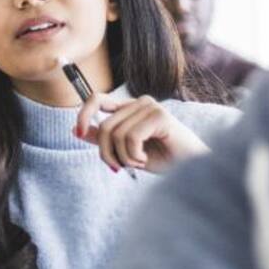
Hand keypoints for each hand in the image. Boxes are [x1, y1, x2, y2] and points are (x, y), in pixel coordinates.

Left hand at [74, 92, 208, 172]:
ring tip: (139, 163)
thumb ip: (104, 139)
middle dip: (107, 152)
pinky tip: (146, 160)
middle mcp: (140, 102)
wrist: (192, 170)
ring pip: (116, 134)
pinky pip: (130, 137)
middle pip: (105, 126)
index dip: (83, 114)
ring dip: (123, 157)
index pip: (97, 99)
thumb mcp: (126, 151)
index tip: (78, 132)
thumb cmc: (164, 160)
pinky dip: (134, 155)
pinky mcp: (159, 115)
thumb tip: (76, 130)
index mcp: (131, 108)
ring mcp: (150, 106)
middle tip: (119, 167)